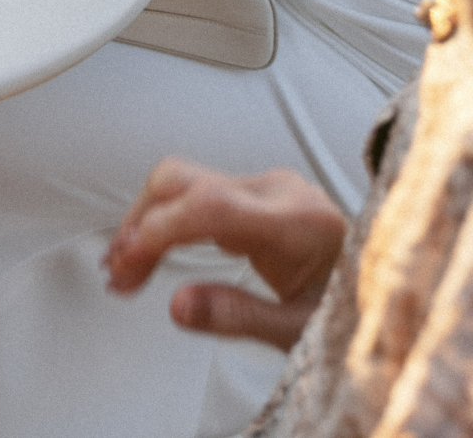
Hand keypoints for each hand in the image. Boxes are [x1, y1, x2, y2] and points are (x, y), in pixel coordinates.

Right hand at [104, 157, 347, 350]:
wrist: (393, 290)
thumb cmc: (357, 312)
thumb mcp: (303, 331)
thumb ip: (239, 316)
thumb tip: (177, 306)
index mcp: (300, 222)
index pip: (209, 207)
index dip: (156, 232)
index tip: (126, 267)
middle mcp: (281, 191)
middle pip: (184, 182)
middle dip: (139, 225)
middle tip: (119, 274)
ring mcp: (268, 186)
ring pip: (183, 180)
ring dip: (146, 219)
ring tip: (128, 266)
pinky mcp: (256, 191)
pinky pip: (197, 190)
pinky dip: (167, 217)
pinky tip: (154, 247)